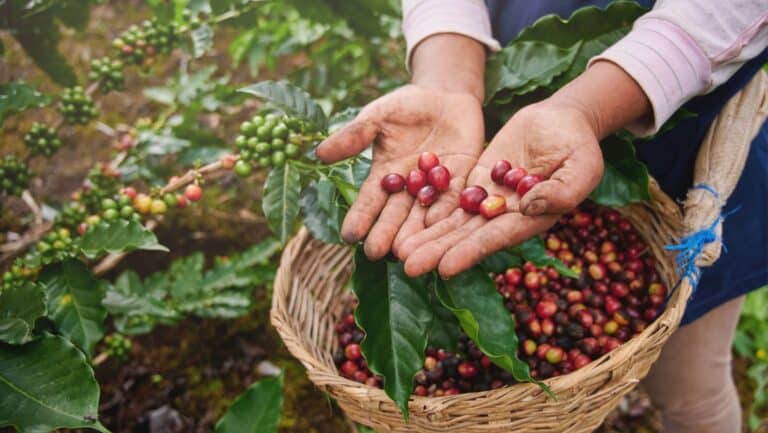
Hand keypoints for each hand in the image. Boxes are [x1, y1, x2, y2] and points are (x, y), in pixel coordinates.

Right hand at [315, 84, 484, 258]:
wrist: (445, 95)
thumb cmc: (405, 105)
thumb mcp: (377, 117)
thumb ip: (354, 136)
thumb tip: (319, 153)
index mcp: (385, 176)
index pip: (369, 201)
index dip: (360, 217)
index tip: (349, 235)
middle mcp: (408, 188)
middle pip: (396, 215)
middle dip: (386, 233)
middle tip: (377, 253)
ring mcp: (435, 187)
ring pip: (424, 214)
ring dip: (416, 233)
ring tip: (406, 252)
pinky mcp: (462, 180)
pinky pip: (454, 199)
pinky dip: (446, 212)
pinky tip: (439, 227)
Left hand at [395, 101, 604, 277]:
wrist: (562, 121)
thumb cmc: (580, 145)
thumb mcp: (582, 166)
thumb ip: (561, 190)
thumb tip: (527, 206)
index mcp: (532, 219)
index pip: (496, 238)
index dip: (470, 252)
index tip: (445, 267)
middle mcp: (506, 216)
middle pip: (467, 237)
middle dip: (438, 251)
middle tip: (408, 266)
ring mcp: (489, 200)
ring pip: (453, 221)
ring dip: (427, 237)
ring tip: (399, 252)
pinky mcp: (476, 182)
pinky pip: (450, 197)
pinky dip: (430, 209)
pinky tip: (405, 220)